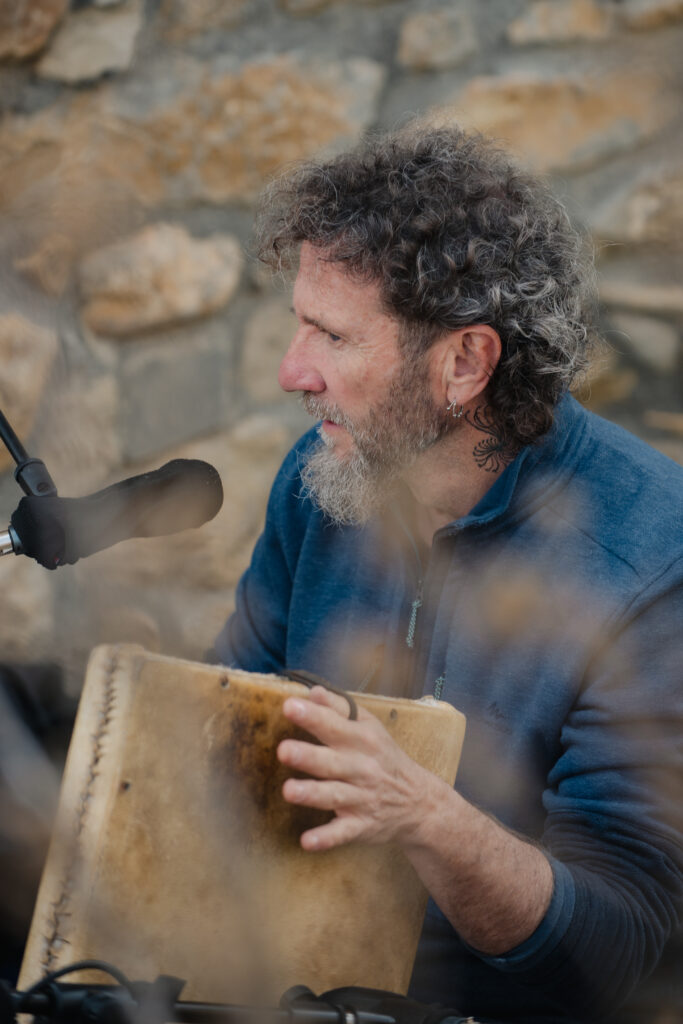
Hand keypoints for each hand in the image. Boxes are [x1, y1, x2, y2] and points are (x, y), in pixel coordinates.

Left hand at [277, 685, 435, 850]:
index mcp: (362, 740)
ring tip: (288, 790)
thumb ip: (339, 708)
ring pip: (335, 795)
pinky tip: (306, 841)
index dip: (312, 716)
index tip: (289, 706)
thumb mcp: (368, 727)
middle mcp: (362, 768)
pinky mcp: (361, 825)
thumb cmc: (382, 756)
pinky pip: (342, 833)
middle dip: (309, 756)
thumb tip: (312, 691)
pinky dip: (326, 838)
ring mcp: (362, 798)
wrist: (418, 800)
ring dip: (312, 794)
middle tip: (283, 750)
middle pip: (332, 761)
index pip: (335, 725)